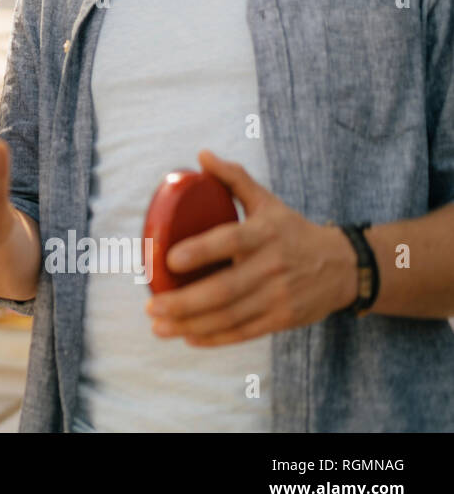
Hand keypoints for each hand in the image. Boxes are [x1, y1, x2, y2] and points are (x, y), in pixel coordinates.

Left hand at [145, 149, 356, 345]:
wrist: (344, 267)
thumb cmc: (292, 231)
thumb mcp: (267, 201)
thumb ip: (234, 179)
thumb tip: (202, 156)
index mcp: (265, 233)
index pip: (230, 241)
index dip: (200, 251)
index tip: (169, 259)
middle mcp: (272, 267)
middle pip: (225, 290)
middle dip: (184, 302)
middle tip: (151, 304)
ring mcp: (279, 297)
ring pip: (230, 316)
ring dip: (190, 324)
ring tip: (158, 325)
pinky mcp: (283, 319)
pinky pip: (244, 332)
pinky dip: (215, 338)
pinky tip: (187, 336)